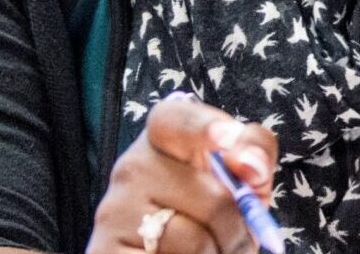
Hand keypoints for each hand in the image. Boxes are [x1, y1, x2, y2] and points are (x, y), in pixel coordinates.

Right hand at [88, 95, 278, 253]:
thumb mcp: (243, 181)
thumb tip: (251, 163)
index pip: (173, 119)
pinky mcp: (105, 249)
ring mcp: (114, 210)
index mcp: (165, 140)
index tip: (229, 138)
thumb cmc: (211, 216)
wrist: (172, 253)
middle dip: (237, 229)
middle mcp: (132, 167)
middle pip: (212, 199)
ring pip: (196, 241)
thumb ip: (255, 155)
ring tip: (208, 252)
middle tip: (236, 239)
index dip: (204, 126)